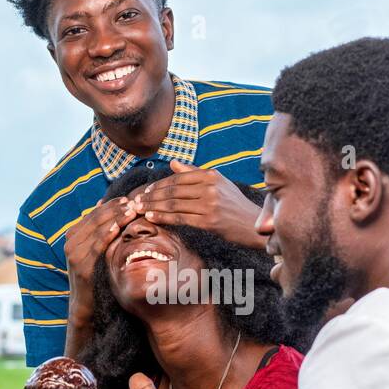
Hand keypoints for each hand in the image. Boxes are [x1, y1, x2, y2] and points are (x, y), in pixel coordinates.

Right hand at [63, 198, 134, 327]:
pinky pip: (96, 247)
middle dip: (115, 209)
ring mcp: (74, 254)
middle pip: (96, 219)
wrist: (85, 303)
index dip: (111, 205)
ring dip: (115, 218)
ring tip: (130, 210)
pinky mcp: (81, 266)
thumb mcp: (92, 249)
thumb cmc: (93, 274)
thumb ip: (96, 228)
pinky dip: (106, 236)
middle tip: (133, 202)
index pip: (94, 213)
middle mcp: (70, 242)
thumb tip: (102, 202)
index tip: (128, 198)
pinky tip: (117, 228)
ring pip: (97, 230)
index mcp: (73, 234)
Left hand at [130, 161, 262, 247]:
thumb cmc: (234, 204)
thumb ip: (194, 172)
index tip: (145, 190)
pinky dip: (163, 217)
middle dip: (151, 196)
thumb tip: (173, 163)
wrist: (253, 225)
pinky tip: (151, 217)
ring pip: (173, 204)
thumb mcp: (218, 183)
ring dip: (153, 206)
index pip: (178, 178)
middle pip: (173, 190)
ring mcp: (209, 204)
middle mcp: (210, 187)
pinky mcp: (208, 221)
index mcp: (211, 175)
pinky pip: (179, 217)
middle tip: (136, 201)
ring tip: (139, 209)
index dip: (159, 184)